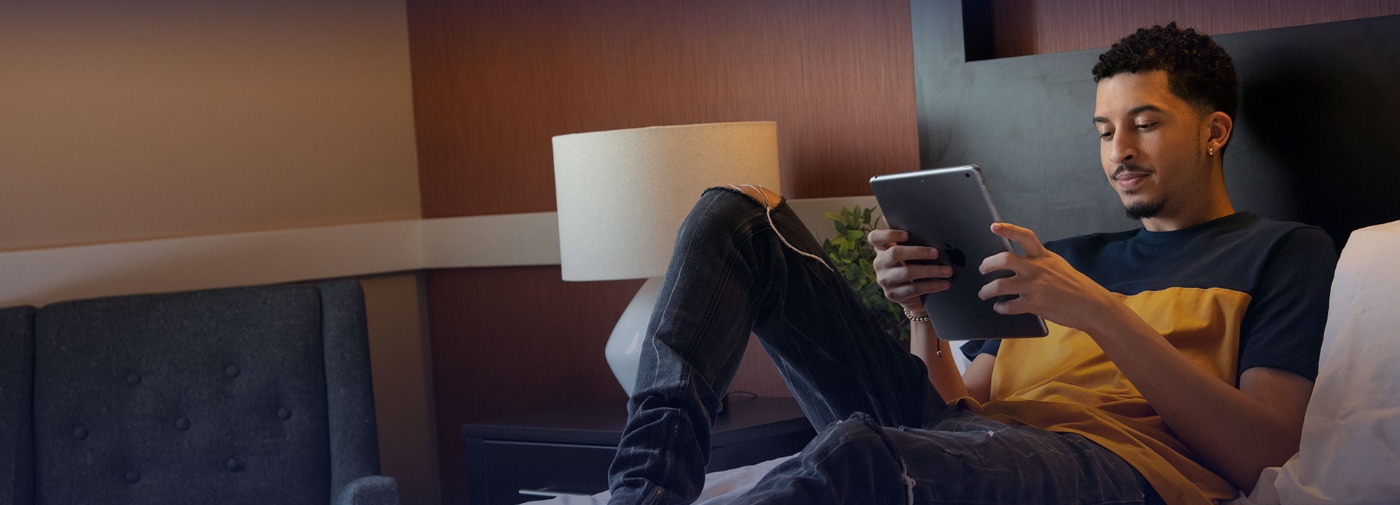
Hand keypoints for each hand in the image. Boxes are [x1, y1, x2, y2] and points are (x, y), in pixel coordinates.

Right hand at [868, 228, 954, 313]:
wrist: (912, 296)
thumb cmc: (913, 266)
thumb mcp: (909, 254)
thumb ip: (913, 241)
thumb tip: (929, 228)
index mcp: (881, 249)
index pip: (875, 238)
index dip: (888, 234)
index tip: (907, 234)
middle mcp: (880, 263)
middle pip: (895, 253)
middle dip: (918, 252)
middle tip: (937, 253)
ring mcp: (885, 280)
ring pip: (907, 272)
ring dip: (931, 270)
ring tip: (948, 270)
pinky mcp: (894, 294)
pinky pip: (914, 289)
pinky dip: (932, 285)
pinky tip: (944, 284)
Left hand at [977, 222, 1116, 330]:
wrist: (1090, 305)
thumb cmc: (1073, 285)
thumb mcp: (1056, 264)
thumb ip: (1037, 260)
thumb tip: (1015, 261)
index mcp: (1043, 256)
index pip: (1025, 237)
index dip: (1008, 229)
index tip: (994, 227)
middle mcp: (1037, 269)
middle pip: (1004, 260)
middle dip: (987, 264)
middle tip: (982, 269)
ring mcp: (1035, 287)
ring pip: (1000, 285)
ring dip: (987, 290)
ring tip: (984, 293)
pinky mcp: (1034, 305)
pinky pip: (1009, 306)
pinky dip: (1001, 307)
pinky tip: (1000, 307)